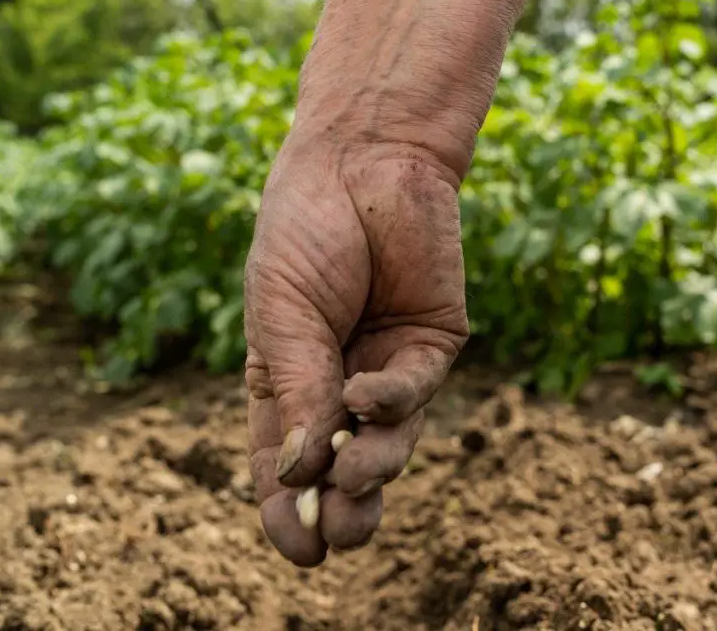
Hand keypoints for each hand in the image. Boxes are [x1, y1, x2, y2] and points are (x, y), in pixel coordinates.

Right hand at [243, 131, 469, 566]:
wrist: (362, 164)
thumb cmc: (306, 234)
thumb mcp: (284, 317)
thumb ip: (298, 391)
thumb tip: (304, 475)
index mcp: (287, 380)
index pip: (283, 463)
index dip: (287, 510)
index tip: (299, 553)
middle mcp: (338, 383)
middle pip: (342, 467)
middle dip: (343, 507)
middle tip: (339, 536)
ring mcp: (387, 366)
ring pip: (388, 442)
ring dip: (372, 466)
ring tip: (354, 476)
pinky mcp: (433, 345)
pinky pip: (415, 391)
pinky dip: (390, 402)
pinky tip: (365, 393)